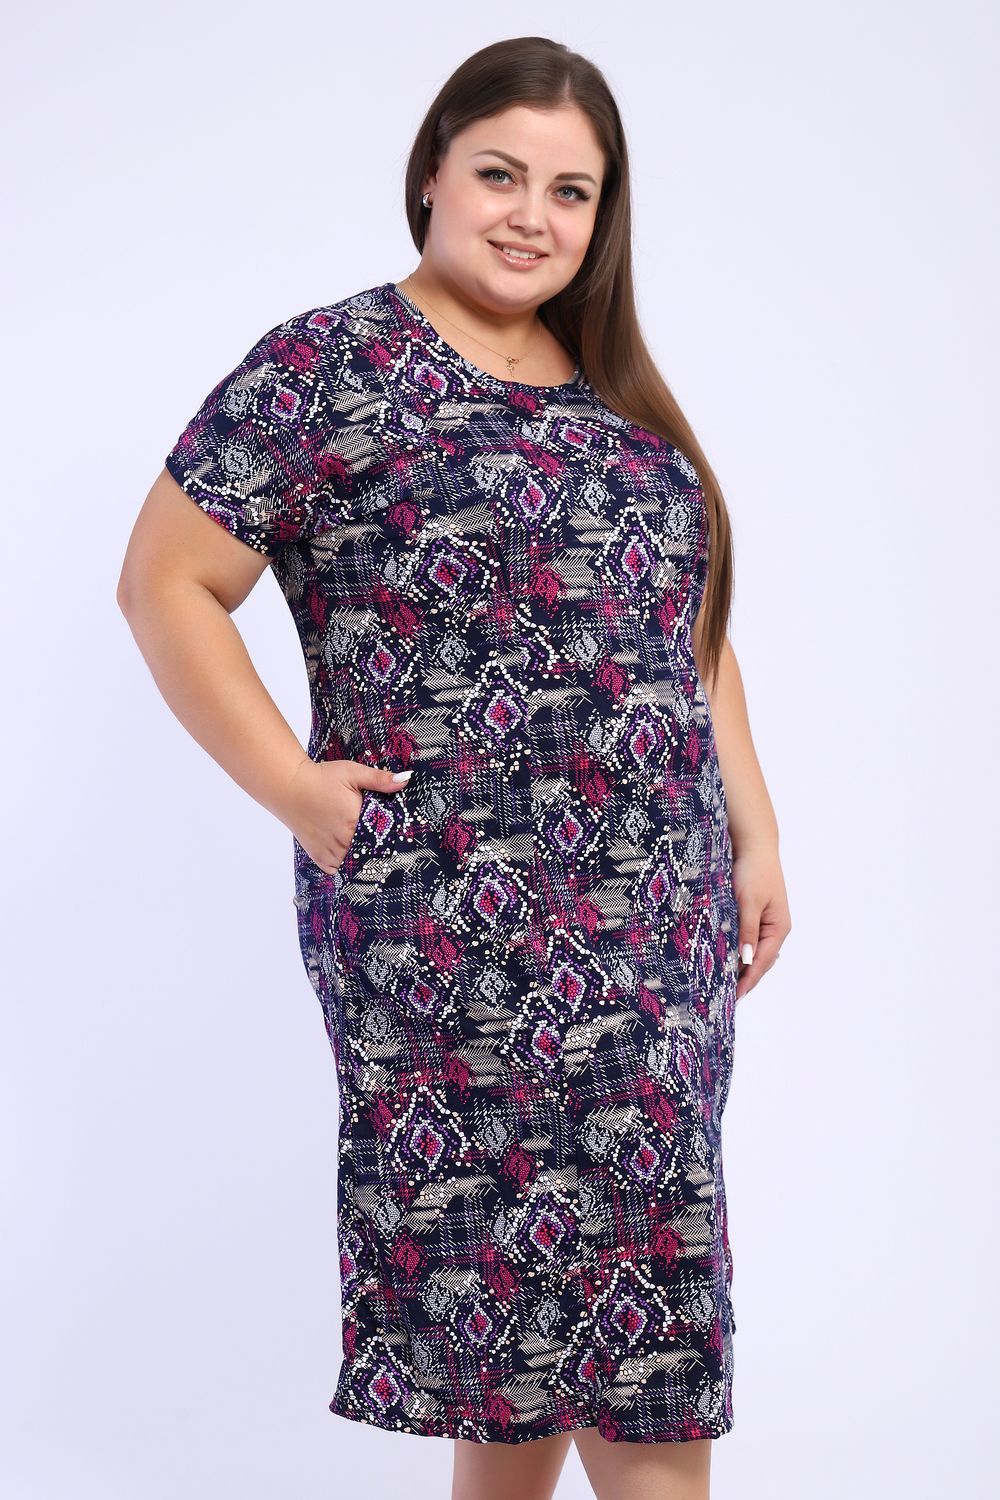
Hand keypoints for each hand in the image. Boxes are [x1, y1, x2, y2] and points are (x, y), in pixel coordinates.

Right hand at [282, 758, 412, 873]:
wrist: (289, 785)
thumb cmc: (322, 777)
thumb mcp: (353, 773)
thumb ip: (380, 779)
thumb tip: (405, 780)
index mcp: (356, 822)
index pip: (383, 839)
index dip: (391, 840)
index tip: (399, 841)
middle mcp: (343, 840)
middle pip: (369, 854)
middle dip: (378, 852)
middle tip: (388, 851)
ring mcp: (329, 850)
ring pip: (352, 865)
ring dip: (361, 861)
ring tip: (372, 857)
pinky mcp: (317, 854)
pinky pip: (334, 870)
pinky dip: (343, 867)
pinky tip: (349, 859)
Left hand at [730, 843, 790, 1001]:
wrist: (754, 845)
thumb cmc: (754, 871)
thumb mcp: (749, 901)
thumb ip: (747, 931)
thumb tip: (745, 960)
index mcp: (778, 928)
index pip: (761, 963)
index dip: (748, 981)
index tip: (734, 998)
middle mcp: (775, 929)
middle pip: (759, 962)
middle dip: (744, 979)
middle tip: (725, 997)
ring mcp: (767, 922)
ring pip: (753, 952)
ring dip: (741, 967)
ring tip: (724, 984)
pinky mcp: (756, 914)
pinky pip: (748, 940)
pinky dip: (738, 951)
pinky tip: (726, 958)